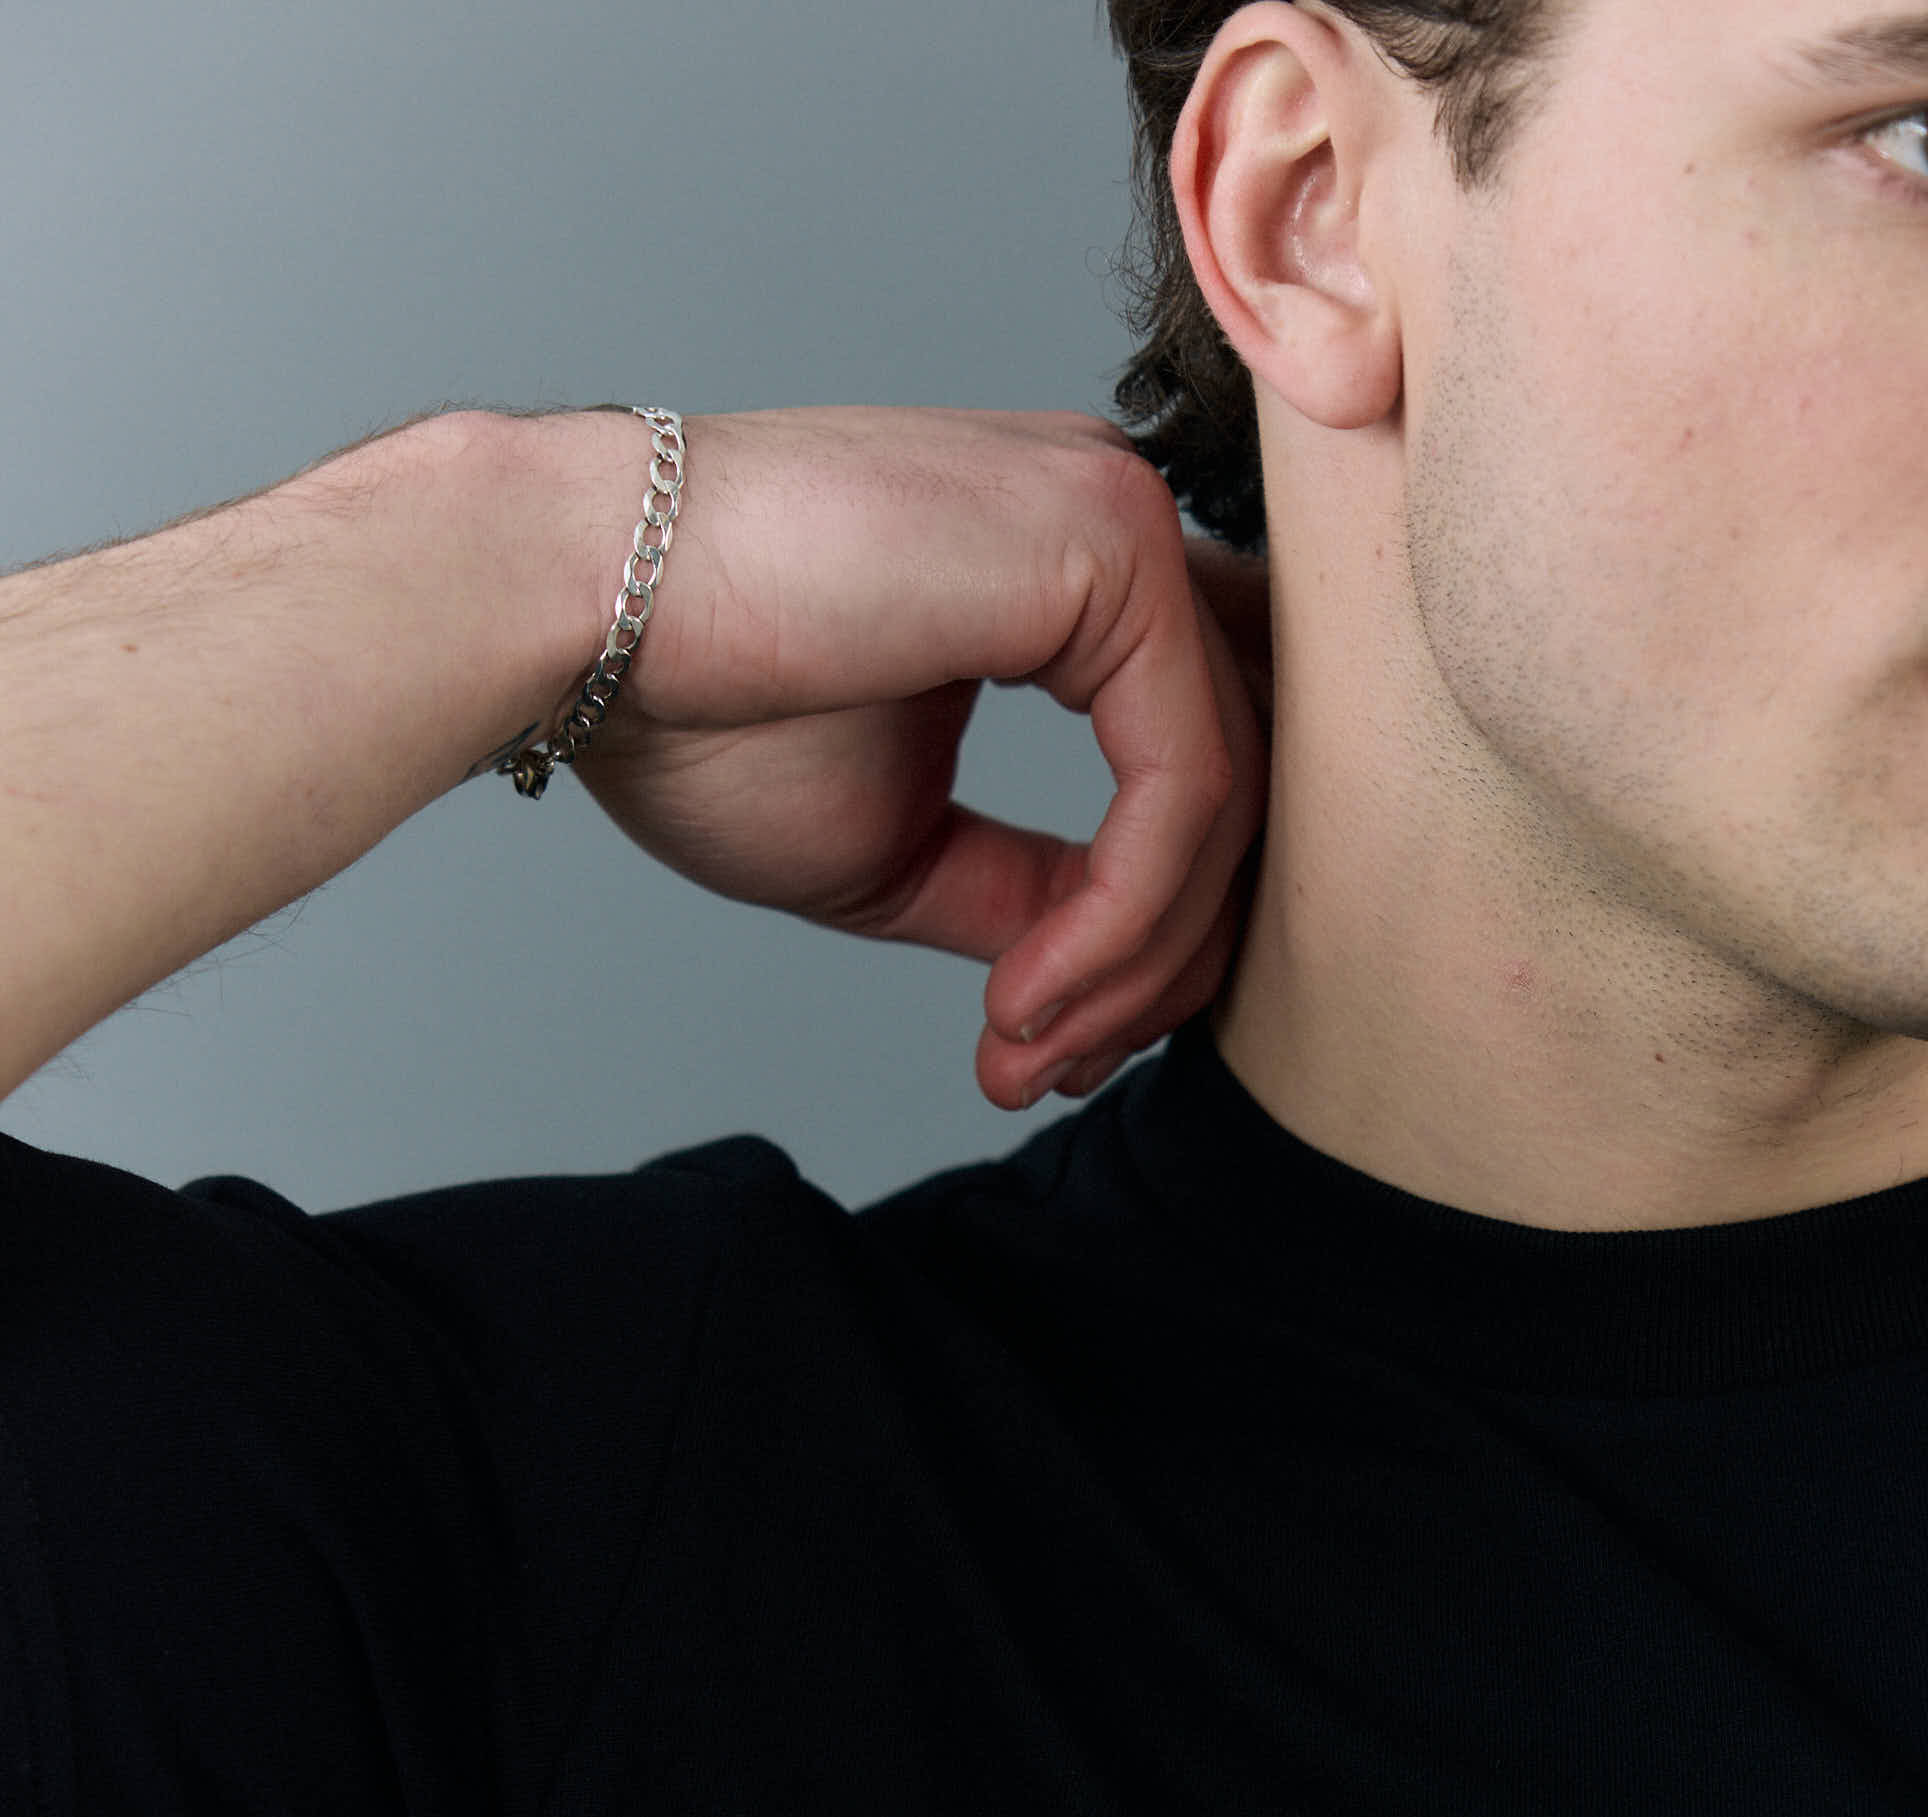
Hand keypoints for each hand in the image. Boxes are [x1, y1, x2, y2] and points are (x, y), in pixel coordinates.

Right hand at [568, 407, 1272, 1113]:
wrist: (579, 615)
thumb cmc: (700, 709)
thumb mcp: (906, 846)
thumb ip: (1037, 892)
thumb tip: (1126, 973)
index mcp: (1067, 575)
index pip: (1194, 766)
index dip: (1151, 934)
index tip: (1043, 1044)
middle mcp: (1112, 528)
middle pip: (1234, 792)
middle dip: (1154, 969)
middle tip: (1044, 1069)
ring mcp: (1121, 520)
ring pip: (1222, 804)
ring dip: (1131, 968)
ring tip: (1022, 1047)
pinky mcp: (1110, 547)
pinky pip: (1183, 788)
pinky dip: (1121, 922)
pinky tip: (1024, 995)